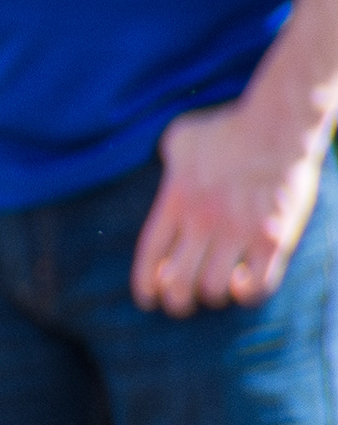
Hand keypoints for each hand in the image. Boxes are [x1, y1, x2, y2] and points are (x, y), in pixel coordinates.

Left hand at [133, 93, 327, 315]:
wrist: (279, 123)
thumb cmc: (229, 128)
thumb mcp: (180, 138)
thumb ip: (167, 160)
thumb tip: (165, 167)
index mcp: (176, 200)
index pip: (150, 255)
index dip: (146, 284)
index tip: (148, 300)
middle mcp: (203, 220)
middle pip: (178, 283)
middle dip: (177, 300)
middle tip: (183, 301)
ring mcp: (239, 231)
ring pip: (215, 289)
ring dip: (213, 295)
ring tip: (218, 287)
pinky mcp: (274, 237)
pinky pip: (258, 286)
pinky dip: (248, 293)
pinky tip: (246, 283)